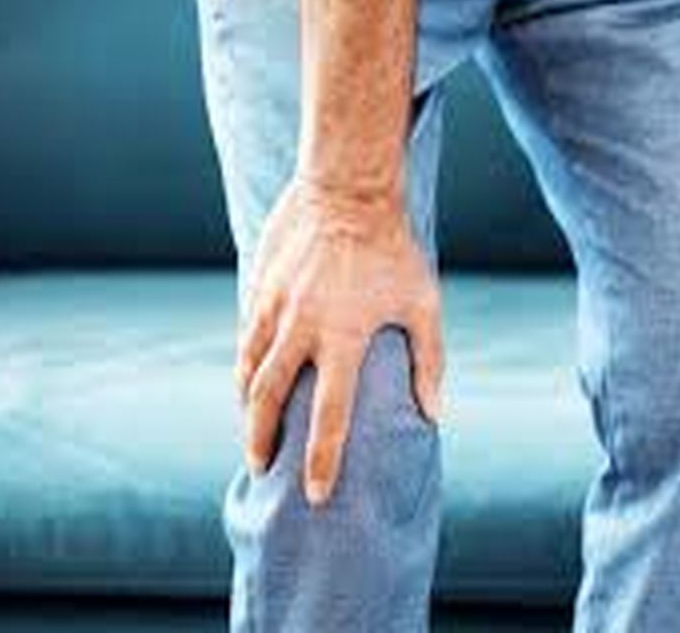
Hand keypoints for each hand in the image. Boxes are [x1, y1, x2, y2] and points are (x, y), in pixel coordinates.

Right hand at [235, 174, 443, 505]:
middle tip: (263, 463)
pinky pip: (246, 334)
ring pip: (248, 367)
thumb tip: (433, 413)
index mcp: (342, 337)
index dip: (321, 459)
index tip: (315, 492)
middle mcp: (300, 326)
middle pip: (267, 399)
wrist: (348, 186)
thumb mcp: (423, 303)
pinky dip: (246, 361)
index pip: (327, 414)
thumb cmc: (393, 248)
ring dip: (247, 403)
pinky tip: (252, 374)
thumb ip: (428, 361)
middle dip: (260, 438)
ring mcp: (273, 305)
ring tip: (252, 425)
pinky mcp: (259, 285)